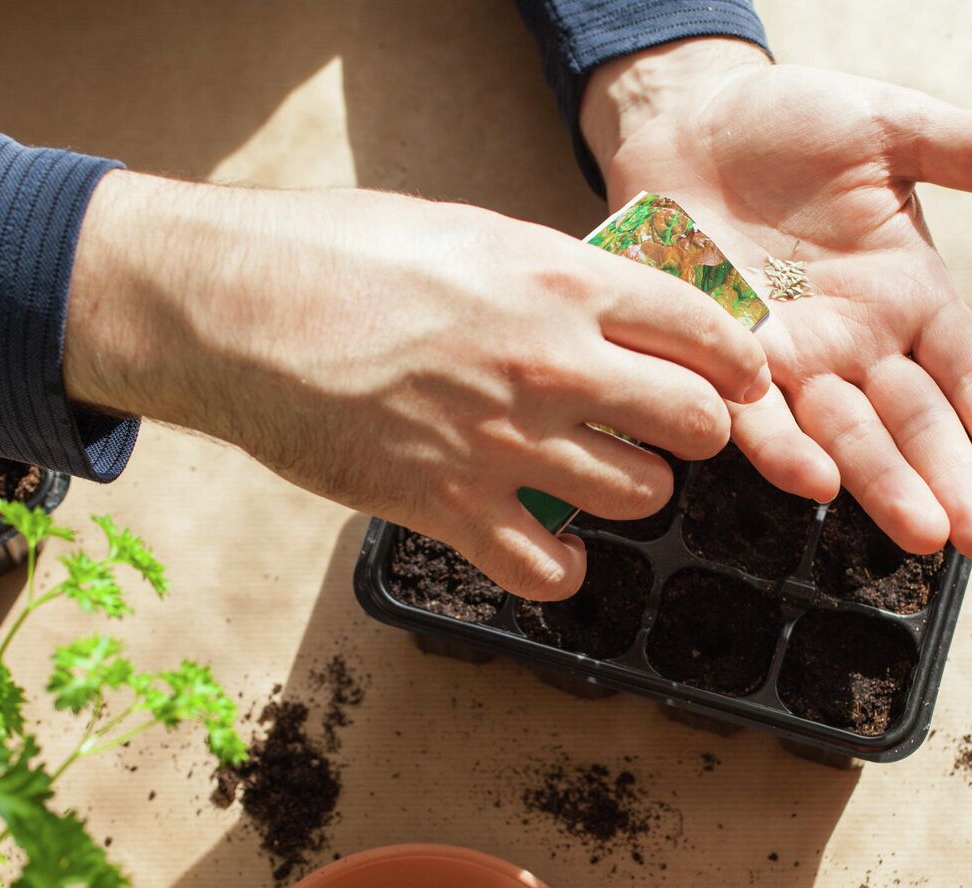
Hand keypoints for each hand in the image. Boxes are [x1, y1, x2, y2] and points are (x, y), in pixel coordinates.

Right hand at [62, 172, 769, 598]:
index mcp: (563, 281)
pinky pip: (550, 570)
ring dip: (627, 492)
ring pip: (639, 497)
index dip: (737, 363)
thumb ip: (551, 276)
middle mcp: (551, 363)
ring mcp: (504, 441)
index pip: (706, 331)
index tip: (738, 380)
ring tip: (592, 476)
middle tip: (662, 429)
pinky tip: (540, 542)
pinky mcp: (448, 506)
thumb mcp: (468, 232)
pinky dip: (557, 566)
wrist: (233, 308)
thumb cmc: (337, 253)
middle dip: (693, 431)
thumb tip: (610, 306)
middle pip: (696, 424)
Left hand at [582, 39, 971, 556]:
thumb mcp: (895, 128)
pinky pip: (753, 413)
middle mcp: (856, 344)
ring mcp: (789, 360)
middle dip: (950, 481)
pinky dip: (781, 448)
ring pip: (844, 434)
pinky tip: (813, 483)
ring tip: (921, 531)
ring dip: (880, 485)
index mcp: (910, 298)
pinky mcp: (719, 359)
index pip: (969, 374)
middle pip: (915, 423)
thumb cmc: (791, 124)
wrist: (687, 120)